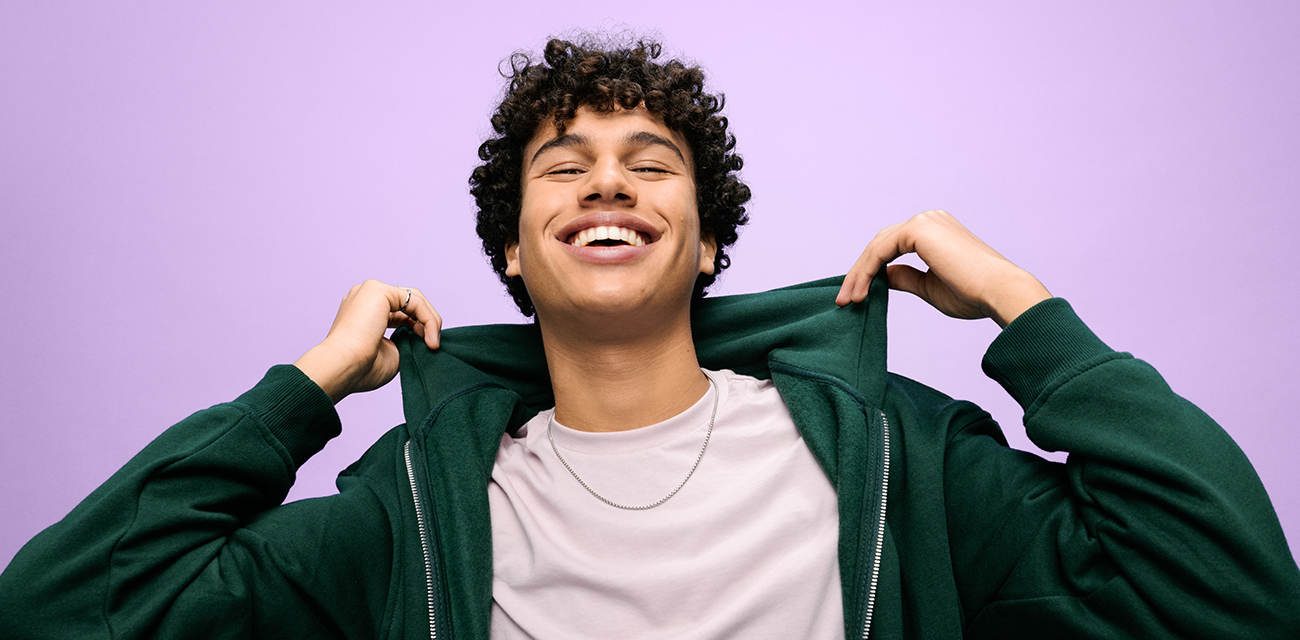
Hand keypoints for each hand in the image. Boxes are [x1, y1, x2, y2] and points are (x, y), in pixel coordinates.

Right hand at [293, 280, 440, 402]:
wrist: (343, 368)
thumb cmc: (361, 368)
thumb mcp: (391, 351)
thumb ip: (405, 339)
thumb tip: (422, 335)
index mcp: (363, 312)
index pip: (400, 311)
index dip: (418, 327)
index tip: (427, 347)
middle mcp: (364, 297)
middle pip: (408, 301)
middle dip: (425, 322)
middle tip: (432, 344)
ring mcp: (370, 291)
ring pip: (413, 298)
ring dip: (430, 320)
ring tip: (433, 343)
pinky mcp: (378, 290)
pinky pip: (414, 300)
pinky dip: (427, 318)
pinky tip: (429, 337)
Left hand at [835, 210, 1050, 327]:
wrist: (999, 292)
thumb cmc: (974, 295)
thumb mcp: (930, 287)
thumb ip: (906, 278)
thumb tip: (883, 276)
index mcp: (936, 230)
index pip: (892, 247)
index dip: (871, 271)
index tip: (857, 297)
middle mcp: (929, 220)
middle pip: (880, 244)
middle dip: (860, 272)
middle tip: (844, 300)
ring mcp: (924, 221)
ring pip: (876, 247)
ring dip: (858, 274)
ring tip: (848, 300)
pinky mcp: (919, 229)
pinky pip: (880, 251)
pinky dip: (865, 272)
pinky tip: (860, 292)